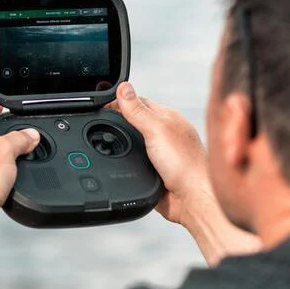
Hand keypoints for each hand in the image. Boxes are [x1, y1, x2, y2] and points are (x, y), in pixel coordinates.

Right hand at [110, 82, 214, 227]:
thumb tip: (123, 88)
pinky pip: (133, 161)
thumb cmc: (186, 165)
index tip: (99, 103)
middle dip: (117, 119)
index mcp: (167, 118)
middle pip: (134, 120)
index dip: (118, 101)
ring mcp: (159, 153)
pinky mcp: (153, 171)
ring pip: (132, 142)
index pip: (138, 101)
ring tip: (102, 137)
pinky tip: (116, 160)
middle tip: (97, 118)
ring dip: (120, 140)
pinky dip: (124, 160)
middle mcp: (164, 134)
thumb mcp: (157, 130)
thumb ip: (138, 110)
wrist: (193, 200)